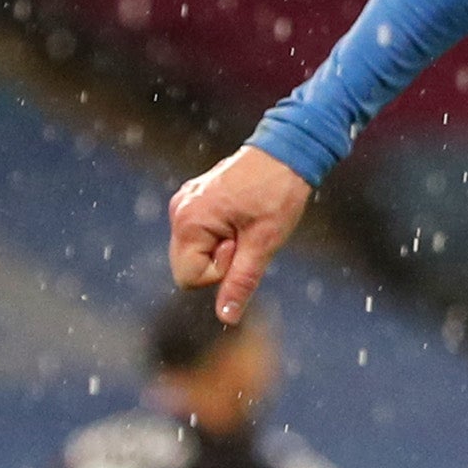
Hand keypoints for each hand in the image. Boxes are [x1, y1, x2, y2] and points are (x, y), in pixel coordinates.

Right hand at [168, 146, 313, 323]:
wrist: (287, 150)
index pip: (189, 278)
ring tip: (246, 223)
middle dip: (220, 261)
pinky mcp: (196, 199)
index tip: (243, 245)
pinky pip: (203, 234)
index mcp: (189, 221)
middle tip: (246, 235)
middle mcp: (179, 210)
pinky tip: (242, 215)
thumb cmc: (278, 194)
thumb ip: (241, 282)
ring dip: (223, 247)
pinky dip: (223, 233)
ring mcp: (185, 202)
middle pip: (189, 265)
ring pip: (197, 250)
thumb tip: (226, 317)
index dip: (221, 272)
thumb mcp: (264, 244)